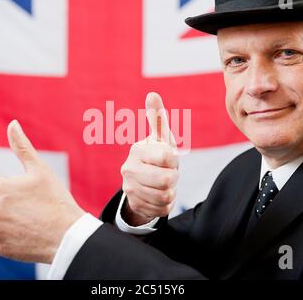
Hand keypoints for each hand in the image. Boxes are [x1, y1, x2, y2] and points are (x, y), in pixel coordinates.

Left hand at [0, 120, 84, 263]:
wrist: (68, 237)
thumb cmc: (55, 199)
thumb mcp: (40, 170)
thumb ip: (21, 146)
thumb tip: (12, 123)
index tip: (10, 184)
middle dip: (0, 198)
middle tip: (26, 203)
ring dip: (3, 216)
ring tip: (28, 218)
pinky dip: (7, 233)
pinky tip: (26, 231)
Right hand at [120, 92, 178, 225]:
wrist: (142, 183)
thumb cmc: (155, 156)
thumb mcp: (159, 138)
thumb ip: (157, 118)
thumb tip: (152, 94)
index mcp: (137, 150)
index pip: (167, 156)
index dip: (173, 159)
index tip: (167, 158)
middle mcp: (129, 169)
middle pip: (167, 179)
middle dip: (173, 177)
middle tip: (167, 172)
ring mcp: (130, 188)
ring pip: (165, 196)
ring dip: (170, 190)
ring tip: (162, 184)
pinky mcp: (135, 205)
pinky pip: (162, 209)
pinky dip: (165, 204)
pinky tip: (158, 195)